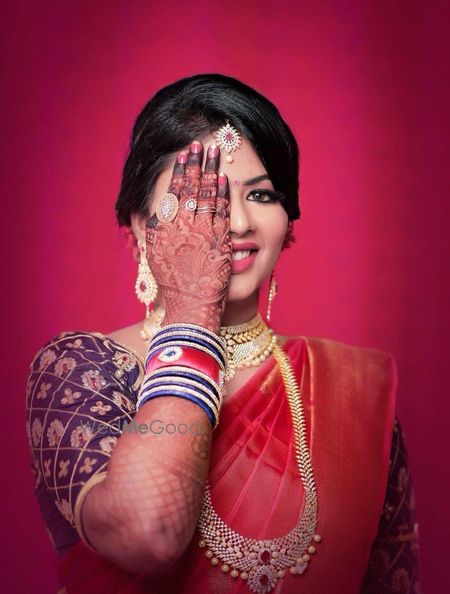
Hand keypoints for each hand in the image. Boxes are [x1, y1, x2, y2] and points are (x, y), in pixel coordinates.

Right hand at [145, 140, 231, 332]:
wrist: (191, 304)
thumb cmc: (173, 282)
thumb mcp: (155, 254)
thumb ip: (154, 230)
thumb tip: (155, 212)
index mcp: (165, 228)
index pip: (173, 192)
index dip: (180, 171)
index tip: (184, 155)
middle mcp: (182, 226)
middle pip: (190, 187)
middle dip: (196, 163)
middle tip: (200, 144)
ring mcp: (201, 232)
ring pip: (206, 195)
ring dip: (210, 171)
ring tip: (214, 153)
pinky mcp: (218, 240)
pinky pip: (221, 212)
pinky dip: (222, 194)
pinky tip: (225, 178)